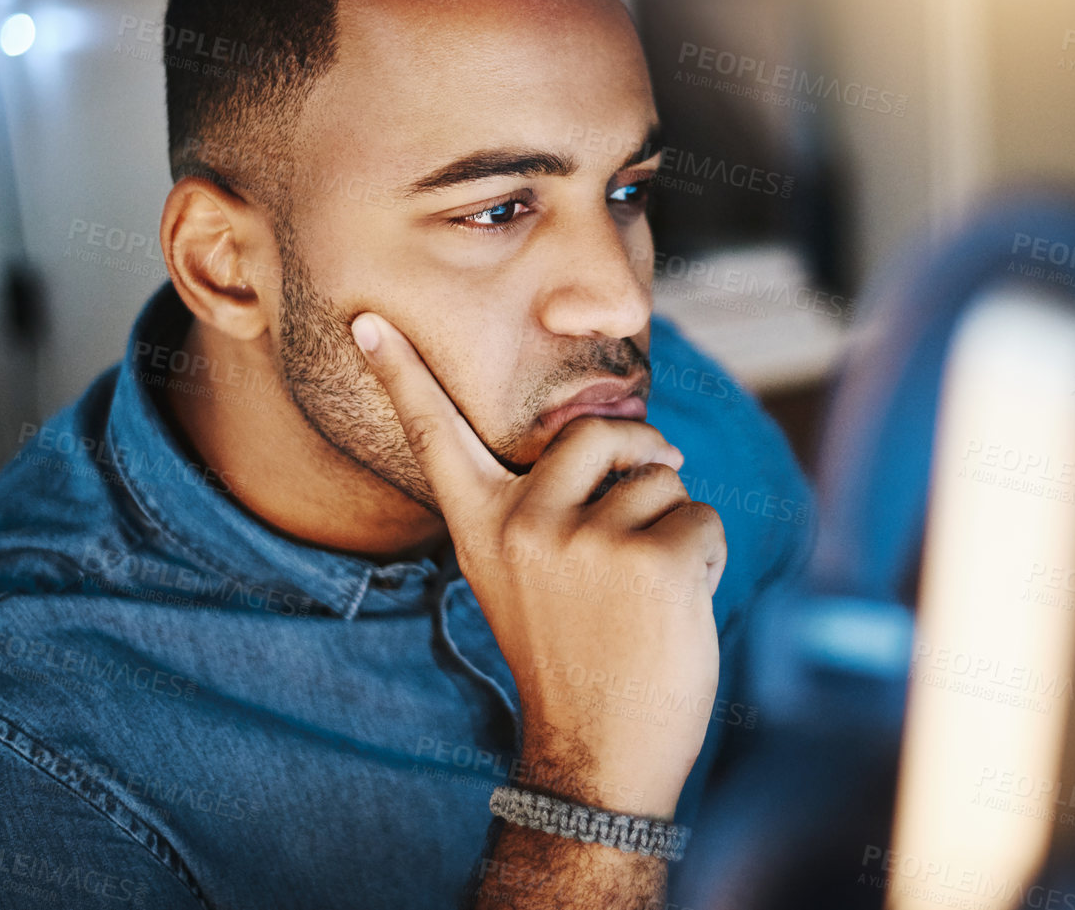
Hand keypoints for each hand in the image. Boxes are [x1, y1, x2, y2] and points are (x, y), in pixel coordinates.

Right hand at [352, 312, 725, 816]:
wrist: (601, 755)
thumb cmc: (578, 662)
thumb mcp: (531, 580)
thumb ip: (548, 510)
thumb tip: (615, 435)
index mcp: (484, 528)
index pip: (439, 438)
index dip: (404, 376)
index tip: (367, 319)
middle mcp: (525, 525)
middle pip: (600, 434)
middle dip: (642, 459)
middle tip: (643, 514)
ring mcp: (588, 540)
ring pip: (663, 481)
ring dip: (675, 529)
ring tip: (646, 600)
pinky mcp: (653, 558)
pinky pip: (702, 517)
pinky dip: (707, 557)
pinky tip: (676, 611)